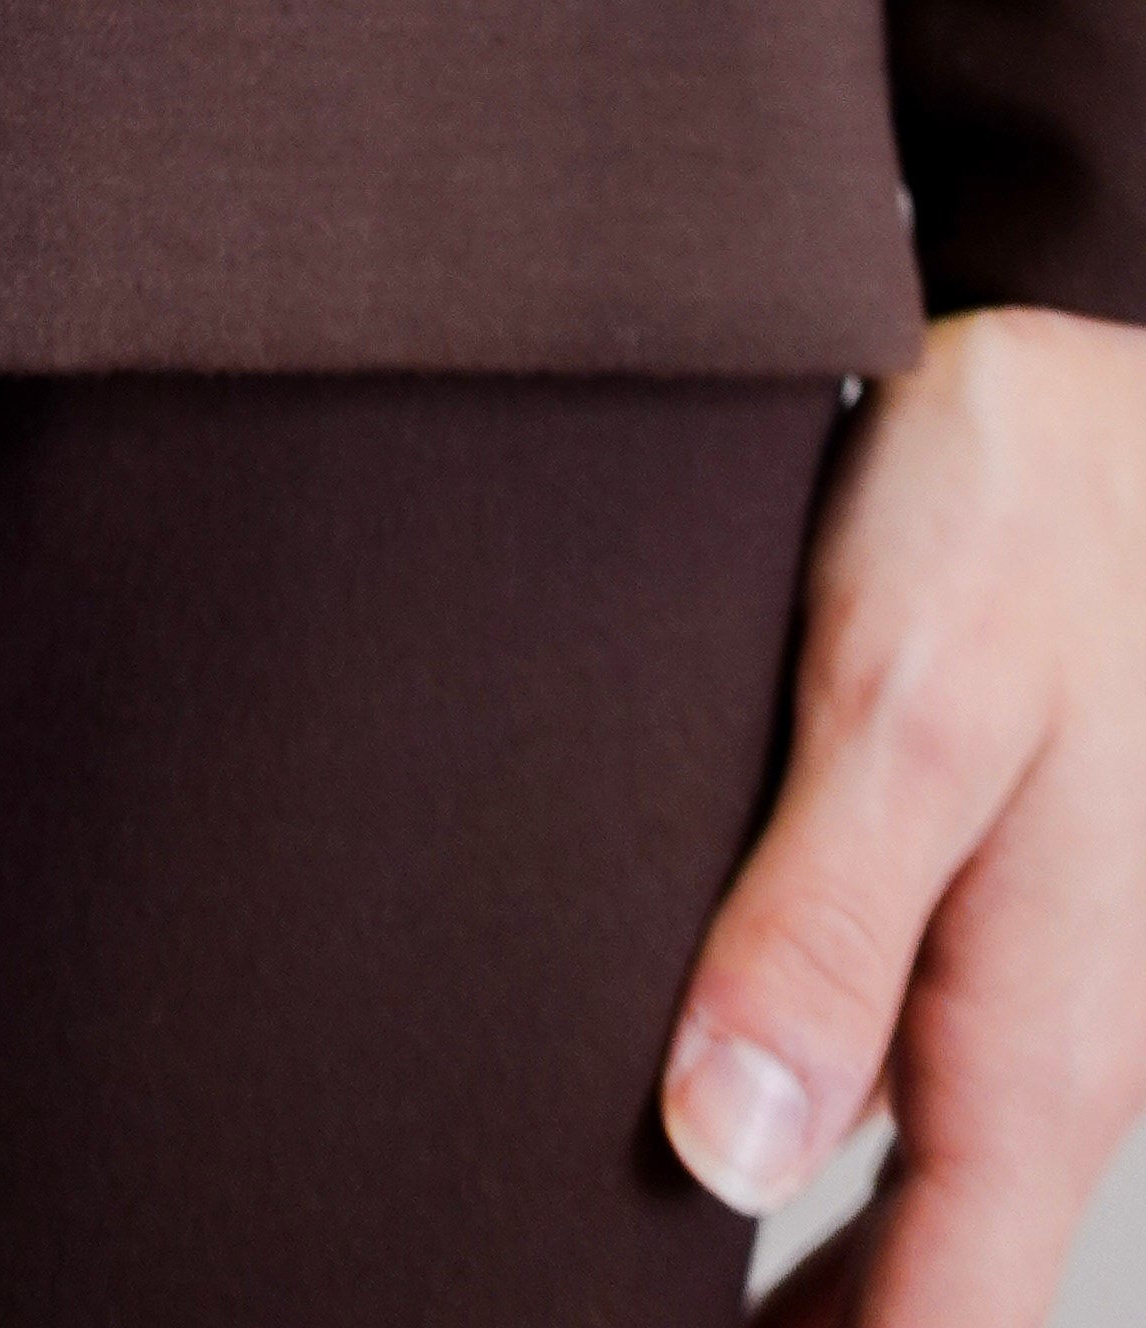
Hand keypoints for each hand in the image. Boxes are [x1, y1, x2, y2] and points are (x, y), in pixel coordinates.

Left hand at [664, 306, 1145, 1319]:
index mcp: (1030, 1050)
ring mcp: (1018, 1005)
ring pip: (903, 1215)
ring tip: (578, 1265)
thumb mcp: (903, 701)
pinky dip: (790, 1160)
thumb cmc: (1018, 517)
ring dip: (774, 1274)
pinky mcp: (985, 935)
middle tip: (548, 1304)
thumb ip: (823, 929)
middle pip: (915, 1303)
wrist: (1107, 402)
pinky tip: (666, 1135)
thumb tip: (724, 1152)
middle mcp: (1039, 1061)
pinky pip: (898, 1109)